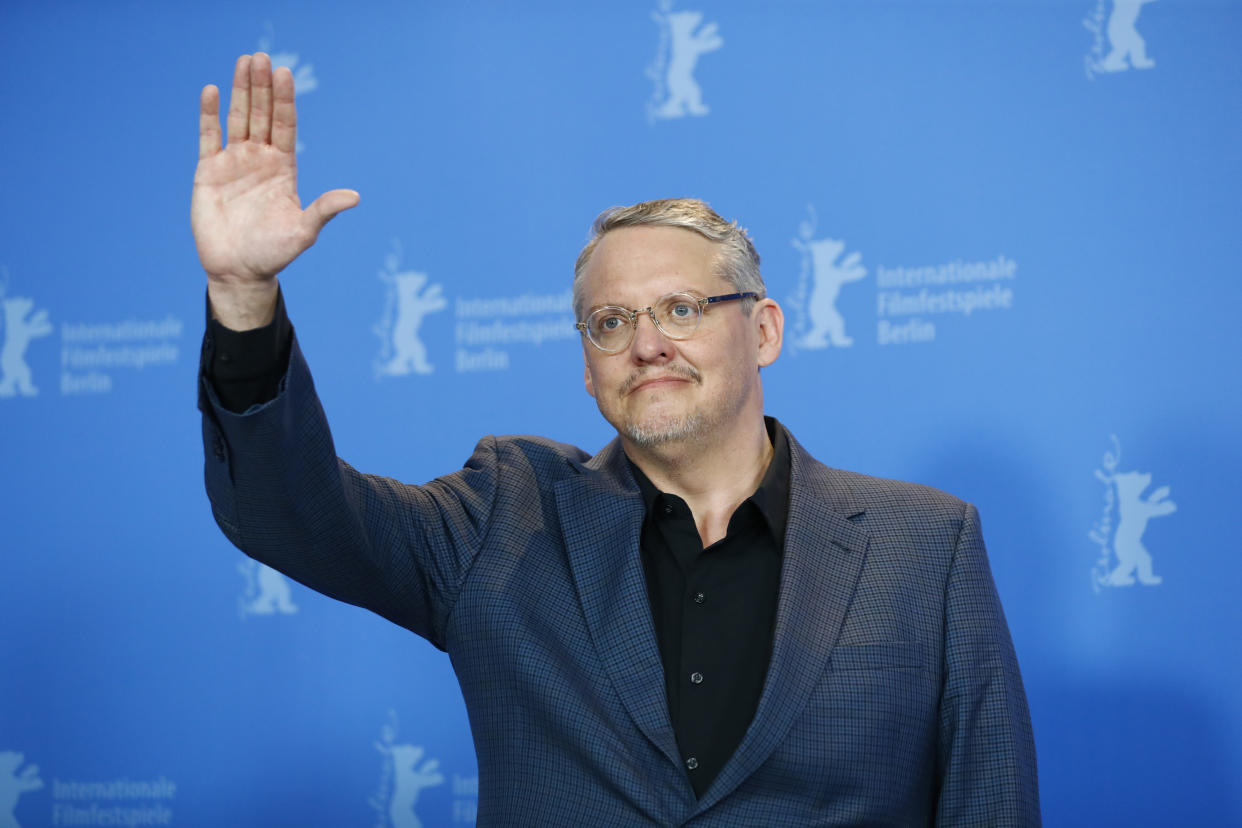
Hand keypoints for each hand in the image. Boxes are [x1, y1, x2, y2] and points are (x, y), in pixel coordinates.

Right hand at [192, 53, 358, 327]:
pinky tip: (211, 91)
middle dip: (262, 87)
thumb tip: (355, 197)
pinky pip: (208, 137)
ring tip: (243, 62)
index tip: (285, 74)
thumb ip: (324, 210)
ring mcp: (234, 163)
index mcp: (284, 168)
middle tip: (261, 57)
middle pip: (262, 115)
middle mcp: (260, 159)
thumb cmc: (274, 253)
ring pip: (237, 119)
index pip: (285, 126)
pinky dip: (209, 115)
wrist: (239, 271)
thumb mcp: (303, 231)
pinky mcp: (208, 171)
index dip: (285, 101)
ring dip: (239, 91)